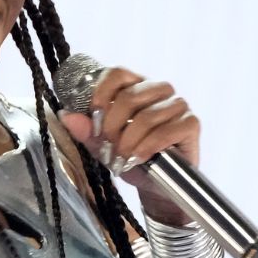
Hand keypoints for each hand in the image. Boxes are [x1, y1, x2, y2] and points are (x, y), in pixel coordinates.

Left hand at [58, 66, 199, 203]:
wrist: (157, 185)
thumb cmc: (132, 158)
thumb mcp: (103, 146)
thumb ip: (87, 131)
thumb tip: (66, 115)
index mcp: (137, 85)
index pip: (118, 73)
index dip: (102, 92)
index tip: (94, 116)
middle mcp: (159, 89)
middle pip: (129, 96)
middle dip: (112, 126)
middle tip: (108, 146)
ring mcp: (178, 104)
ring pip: (146, 117)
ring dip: (129, 141)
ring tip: (123, 157)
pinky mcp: (191, 123)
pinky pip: (166, 131)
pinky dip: (148, 147)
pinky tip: (140, 158)